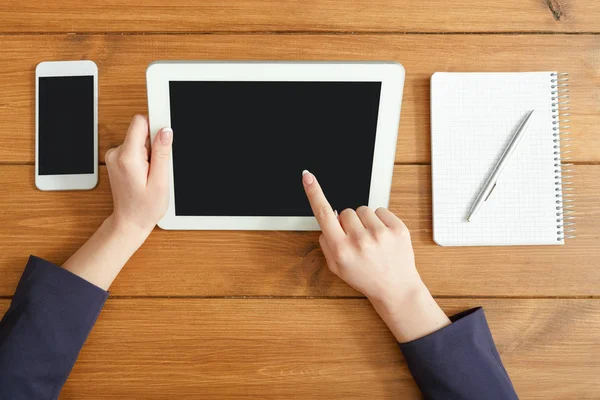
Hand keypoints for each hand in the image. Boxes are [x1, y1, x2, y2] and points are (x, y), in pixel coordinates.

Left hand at [105, 115, 172, 238]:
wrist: (129, 221)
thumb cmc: (145, 207)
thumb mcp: (160, 181)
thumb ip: (161, 153)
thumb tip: (165, 131)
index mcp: (127, 157)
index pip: (140, 122)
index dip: (156, 126)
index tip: (164, 135)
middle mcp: (117, 153)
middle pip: (141, 131)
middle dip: (154, 144)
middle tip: (157, 166)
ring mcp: (114, 156)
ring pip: (139, 140)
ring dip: (149, 153)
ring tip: (150, 173)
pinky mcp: (116, 159)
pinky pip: (134, 148)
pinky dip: (143, 158)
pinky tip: (144, 174)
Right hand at [302, 170, 449, 341]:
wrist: (395, 288)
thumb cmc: (365, 277)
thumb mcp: (336, 267)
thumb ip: (327, 241)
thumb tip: (330, 215)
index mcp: (341, 250)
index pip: (323, 214)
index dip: (314, 193)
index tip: (307, 176)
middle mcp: (359, 241)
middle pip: (345, 211)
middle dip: (348, 222)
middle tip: (357, 240)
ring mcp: (380, 234)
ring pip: (363, 209)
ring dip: (365, 221)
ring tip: (371, 239)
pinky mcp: (397, 229)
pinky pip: (381, 210)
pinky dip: (380, 221)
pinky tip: (383, 237)